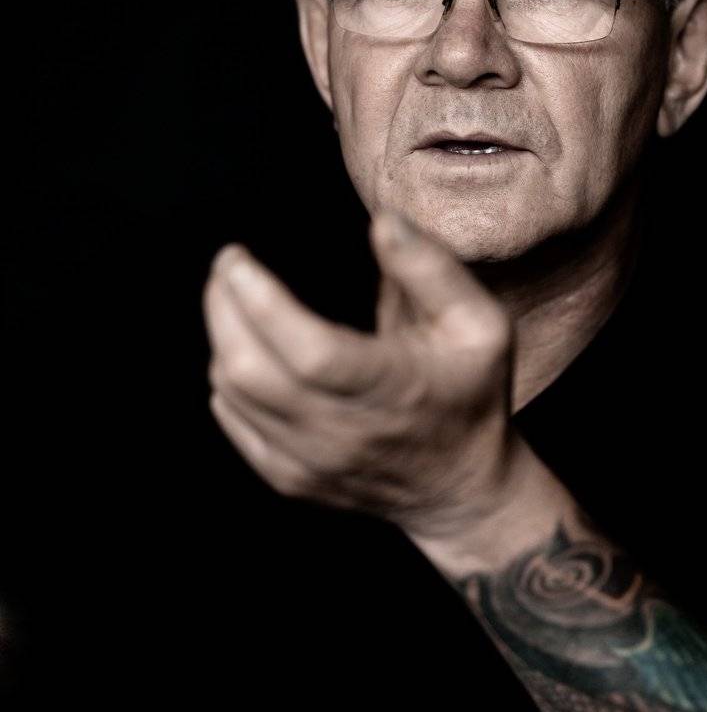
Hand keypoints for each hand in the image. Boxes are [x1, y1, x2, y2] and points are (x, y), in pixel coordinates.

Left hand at [202, 210, 518, 538]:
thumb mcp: (479, 325)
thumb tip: (382, 221)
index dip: (259, 300)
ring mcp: (311, 464)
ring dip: (222, 338)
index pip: (307, 349)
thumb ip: (432, 269)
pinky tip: (244, 350)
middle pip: (249, 371)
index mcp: (393, 390)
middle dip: (222, 308)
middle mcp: (343, 434)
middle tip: (228, 266)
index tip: (237, 258)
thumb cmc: (470, 395)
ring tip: (232, 300)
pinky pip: (234, 422)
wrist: (461, 490)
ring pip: (233, 395)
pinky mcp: (290, 479)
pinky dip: (227, 380)